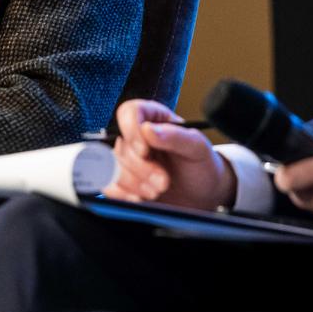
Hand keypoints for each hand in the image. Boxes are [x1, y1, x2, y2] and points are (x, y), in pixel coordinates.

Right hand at [102, 99, 235, 211]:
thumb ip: (175, 136)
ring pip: (112, 167)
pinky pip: (109, 186)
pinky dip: (123, 194)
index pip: (129, 112)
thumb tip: (148, 129)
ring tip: (158, 191)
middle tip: (164, 181)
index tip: (145, 151)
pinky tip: (141, 199)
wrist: (203, 194)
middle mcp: (136, 137)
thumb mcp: (197, 148)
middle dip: (141, 168)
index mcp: (153, 119)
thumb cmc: (201, 165)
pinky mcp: (123, 182)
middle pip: (121, 146)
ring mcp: (127, 160)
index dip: (131, 131)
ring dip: (134, 183)